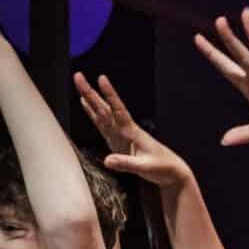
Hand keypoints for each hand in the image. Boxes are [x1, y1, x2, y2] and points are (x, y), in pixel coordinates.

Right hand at [73, 74, 191, 188]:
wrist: (170, 171)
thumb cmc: (161, 167)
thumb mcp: (144, 168)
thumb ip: (126, 163)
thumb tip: (107, 161)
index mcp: (132, 132)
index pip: (119, 110)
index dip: (110, 95)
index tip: (102, 79)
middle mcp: (125, 129)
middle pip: (105, 108)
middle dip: (91, 93)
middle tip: (78, 76)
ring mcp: (120, 134)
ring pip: (102, 113)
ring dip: (90, 100)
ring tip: (80, 86)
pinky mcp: (117, 140)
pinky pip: (102, 125)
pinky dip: (92, 114)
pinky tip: (86, 105)